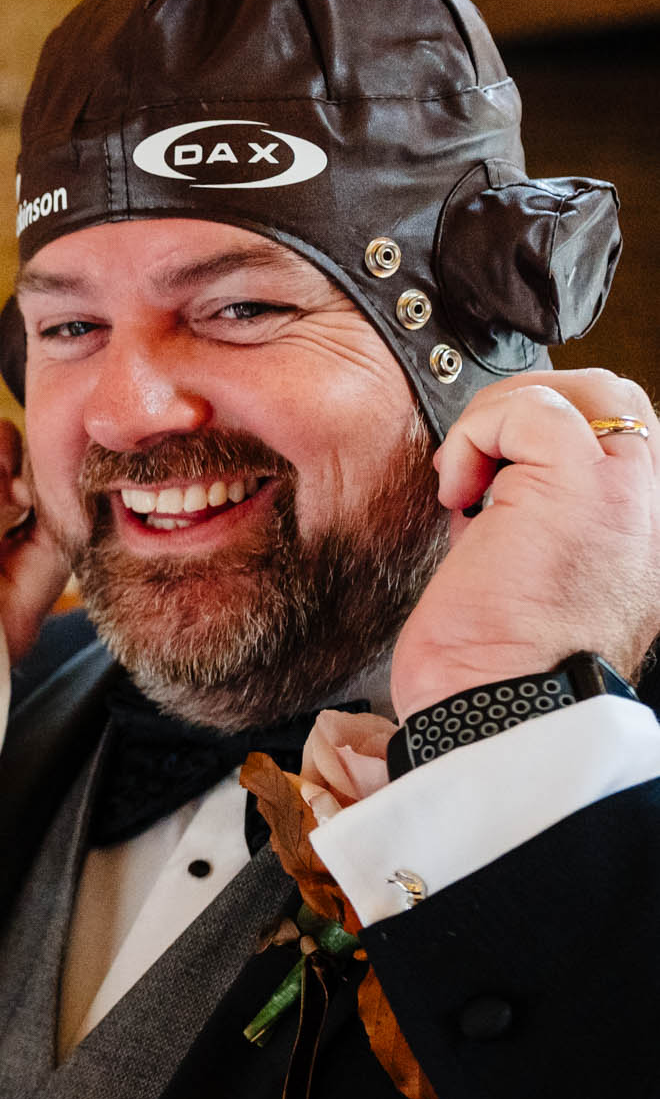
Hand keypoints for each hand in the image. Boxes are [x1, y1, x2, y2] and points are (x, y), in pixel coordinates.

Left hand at [393, 369, 659, 718]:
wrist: (501, 709)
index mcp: (650, 530)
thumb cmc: (502, 664)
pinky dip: (476, 436)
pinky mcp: (579, 485)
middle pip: (614, 397)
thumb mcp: (537, 576)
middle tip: (474, 462)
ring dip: (501, 419)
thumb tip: (492, 482)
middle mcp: (656, 506)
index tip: (490, 481)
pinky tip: (457, 496)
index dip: (545, 436)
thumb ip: (537, 518)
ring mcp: (629, 491)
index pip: (621, 436)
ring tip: (465, 483)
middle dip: (528, 408)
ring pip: (581, 390)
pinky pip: (531, 410)